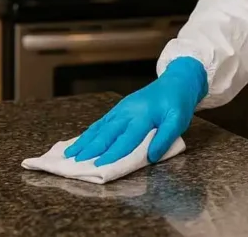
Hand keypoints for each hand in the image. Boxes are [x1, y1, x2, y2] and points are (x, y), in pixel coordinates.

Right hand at [64, 57, 207, 165]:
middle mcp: (128, 112)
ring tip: (69, 153)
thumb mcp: (178, 120)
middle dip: (90, 148)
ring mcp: (122, 109)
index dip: (112, 154)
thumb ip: (165, 138)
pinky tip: (81, 140)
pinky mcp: (120, 108)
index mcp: (142, 116)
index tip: (98, 165)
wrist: (177, 81)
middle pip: (106, 133)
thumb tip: (151, 157)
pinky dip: (90, 132)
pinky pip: (102, 122)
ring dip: (85, 140)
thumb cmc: (178, 103)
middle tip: (74, 161)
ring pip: (100, 127)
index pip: (125, 139)